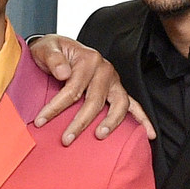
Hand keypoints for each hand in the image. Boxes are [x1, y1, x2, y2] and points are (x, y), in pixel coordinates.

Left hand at [28, 37, 146, 146]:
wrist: (59, 49)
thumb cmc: (52, 52)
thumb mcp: (46, 48)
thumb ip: (53, 59)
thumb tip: (63, 73)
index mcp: (89, 59)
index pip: (73, 89)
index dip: (55, 108)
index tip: (40, 121)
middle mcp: (105, 69)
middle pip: (95, 101)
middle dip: (79, 123)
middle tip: (66, 140)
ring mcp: (113, 81)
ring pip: (118, 104)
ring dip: (110, 123)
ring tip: (99, 136)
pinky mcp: (117, 90)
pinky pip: (133, 105)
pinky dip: (142, 120)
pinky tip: (148, 135)